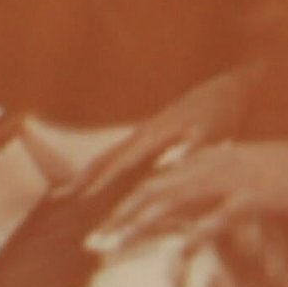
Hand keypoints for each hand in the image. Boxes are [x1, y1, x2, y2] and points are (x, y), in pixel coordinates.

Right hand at [61, 67, 262, 199]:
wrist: (227, 89)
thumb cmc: (221, 113)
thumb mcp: (213, 132)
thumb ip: (191, 148)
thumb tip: (171, 163)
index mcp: (155, 134)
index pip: (121, 160)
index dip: (102, 180)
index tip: (83, 197)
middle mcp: (144, 131)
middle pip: (107, 155)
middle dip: (83, 175)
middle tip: (60, 196)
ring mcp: (145, 131)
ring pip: (111, 153)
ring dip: (90, 171)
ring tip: (70, 189)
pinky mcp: (152, 133)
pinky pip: (121, 151)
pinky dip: (107, 166)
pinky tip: (104, 178)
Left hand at [86, 140, 287, 251]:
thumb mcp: (243, 171)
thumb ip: (213, 184)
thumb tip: (188, 208)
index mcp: (208, 160)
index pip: (156, 180)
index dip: (126, 203)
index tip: (103, 225)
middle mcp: (212, 166)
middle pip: (155, 191)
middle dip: (121, 217)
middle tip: (96, 241)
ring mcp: (232, 181)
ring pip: (175, 202)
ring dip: (141, 225)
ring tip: (117, 244)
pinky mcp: (255, 198)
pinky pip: (220, 218)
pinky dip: (197, 235)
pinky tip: (178, 253)